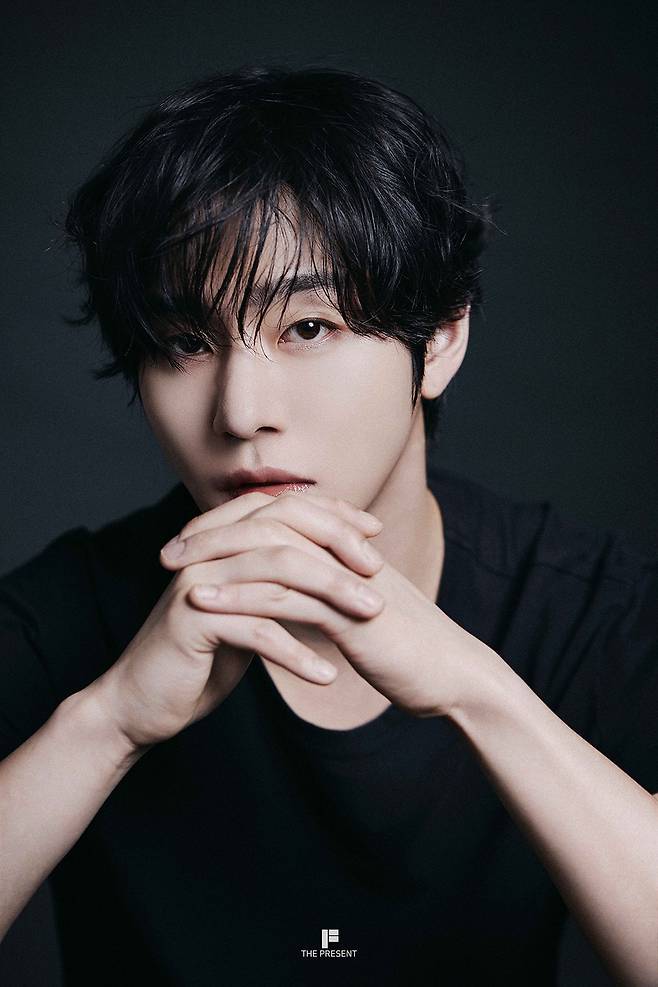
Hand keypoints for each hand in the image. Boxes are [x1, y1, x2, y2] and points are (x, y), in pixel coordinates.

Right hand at [88, 491, 383, 750]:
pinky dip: (298, 654)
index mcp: (221, 539)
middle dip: (339, 550)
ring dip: (332, 596)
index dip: (332, 514)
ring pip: (279, 574)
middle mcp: (207, 550)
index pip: (284, 507)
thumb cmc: (201, 656)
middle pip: (285, 531)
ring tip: (372, 618)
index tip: (374, 532)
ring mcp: (197, 581)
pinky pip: (258, 630)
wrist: (142, 702)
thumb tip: (328, 558)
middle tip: (380, 577)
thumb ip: (275, 580)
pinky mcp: (192, 621)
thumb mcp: (246, 608)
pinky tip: (328, 675)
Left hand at [164, 491, 498, 719]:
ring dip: (217, 560)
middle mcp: (345, 554)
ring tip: (174, 570)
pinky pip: (284, 597)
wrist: (455, 676)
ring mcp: (347, 580)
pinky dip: (240, 597)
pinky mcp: (348, 613)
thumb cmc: (410, 651)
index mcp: (347, 550)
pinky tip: (205, 603)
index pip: (281, 521)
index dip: (233, 526)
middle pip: (268, 526)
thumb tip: (299, 596)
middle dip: (214, 534)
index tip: (191, 542)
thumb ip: (334, 597)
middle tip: (170, 550)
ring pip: (270, 555)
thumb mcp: (365, 613)